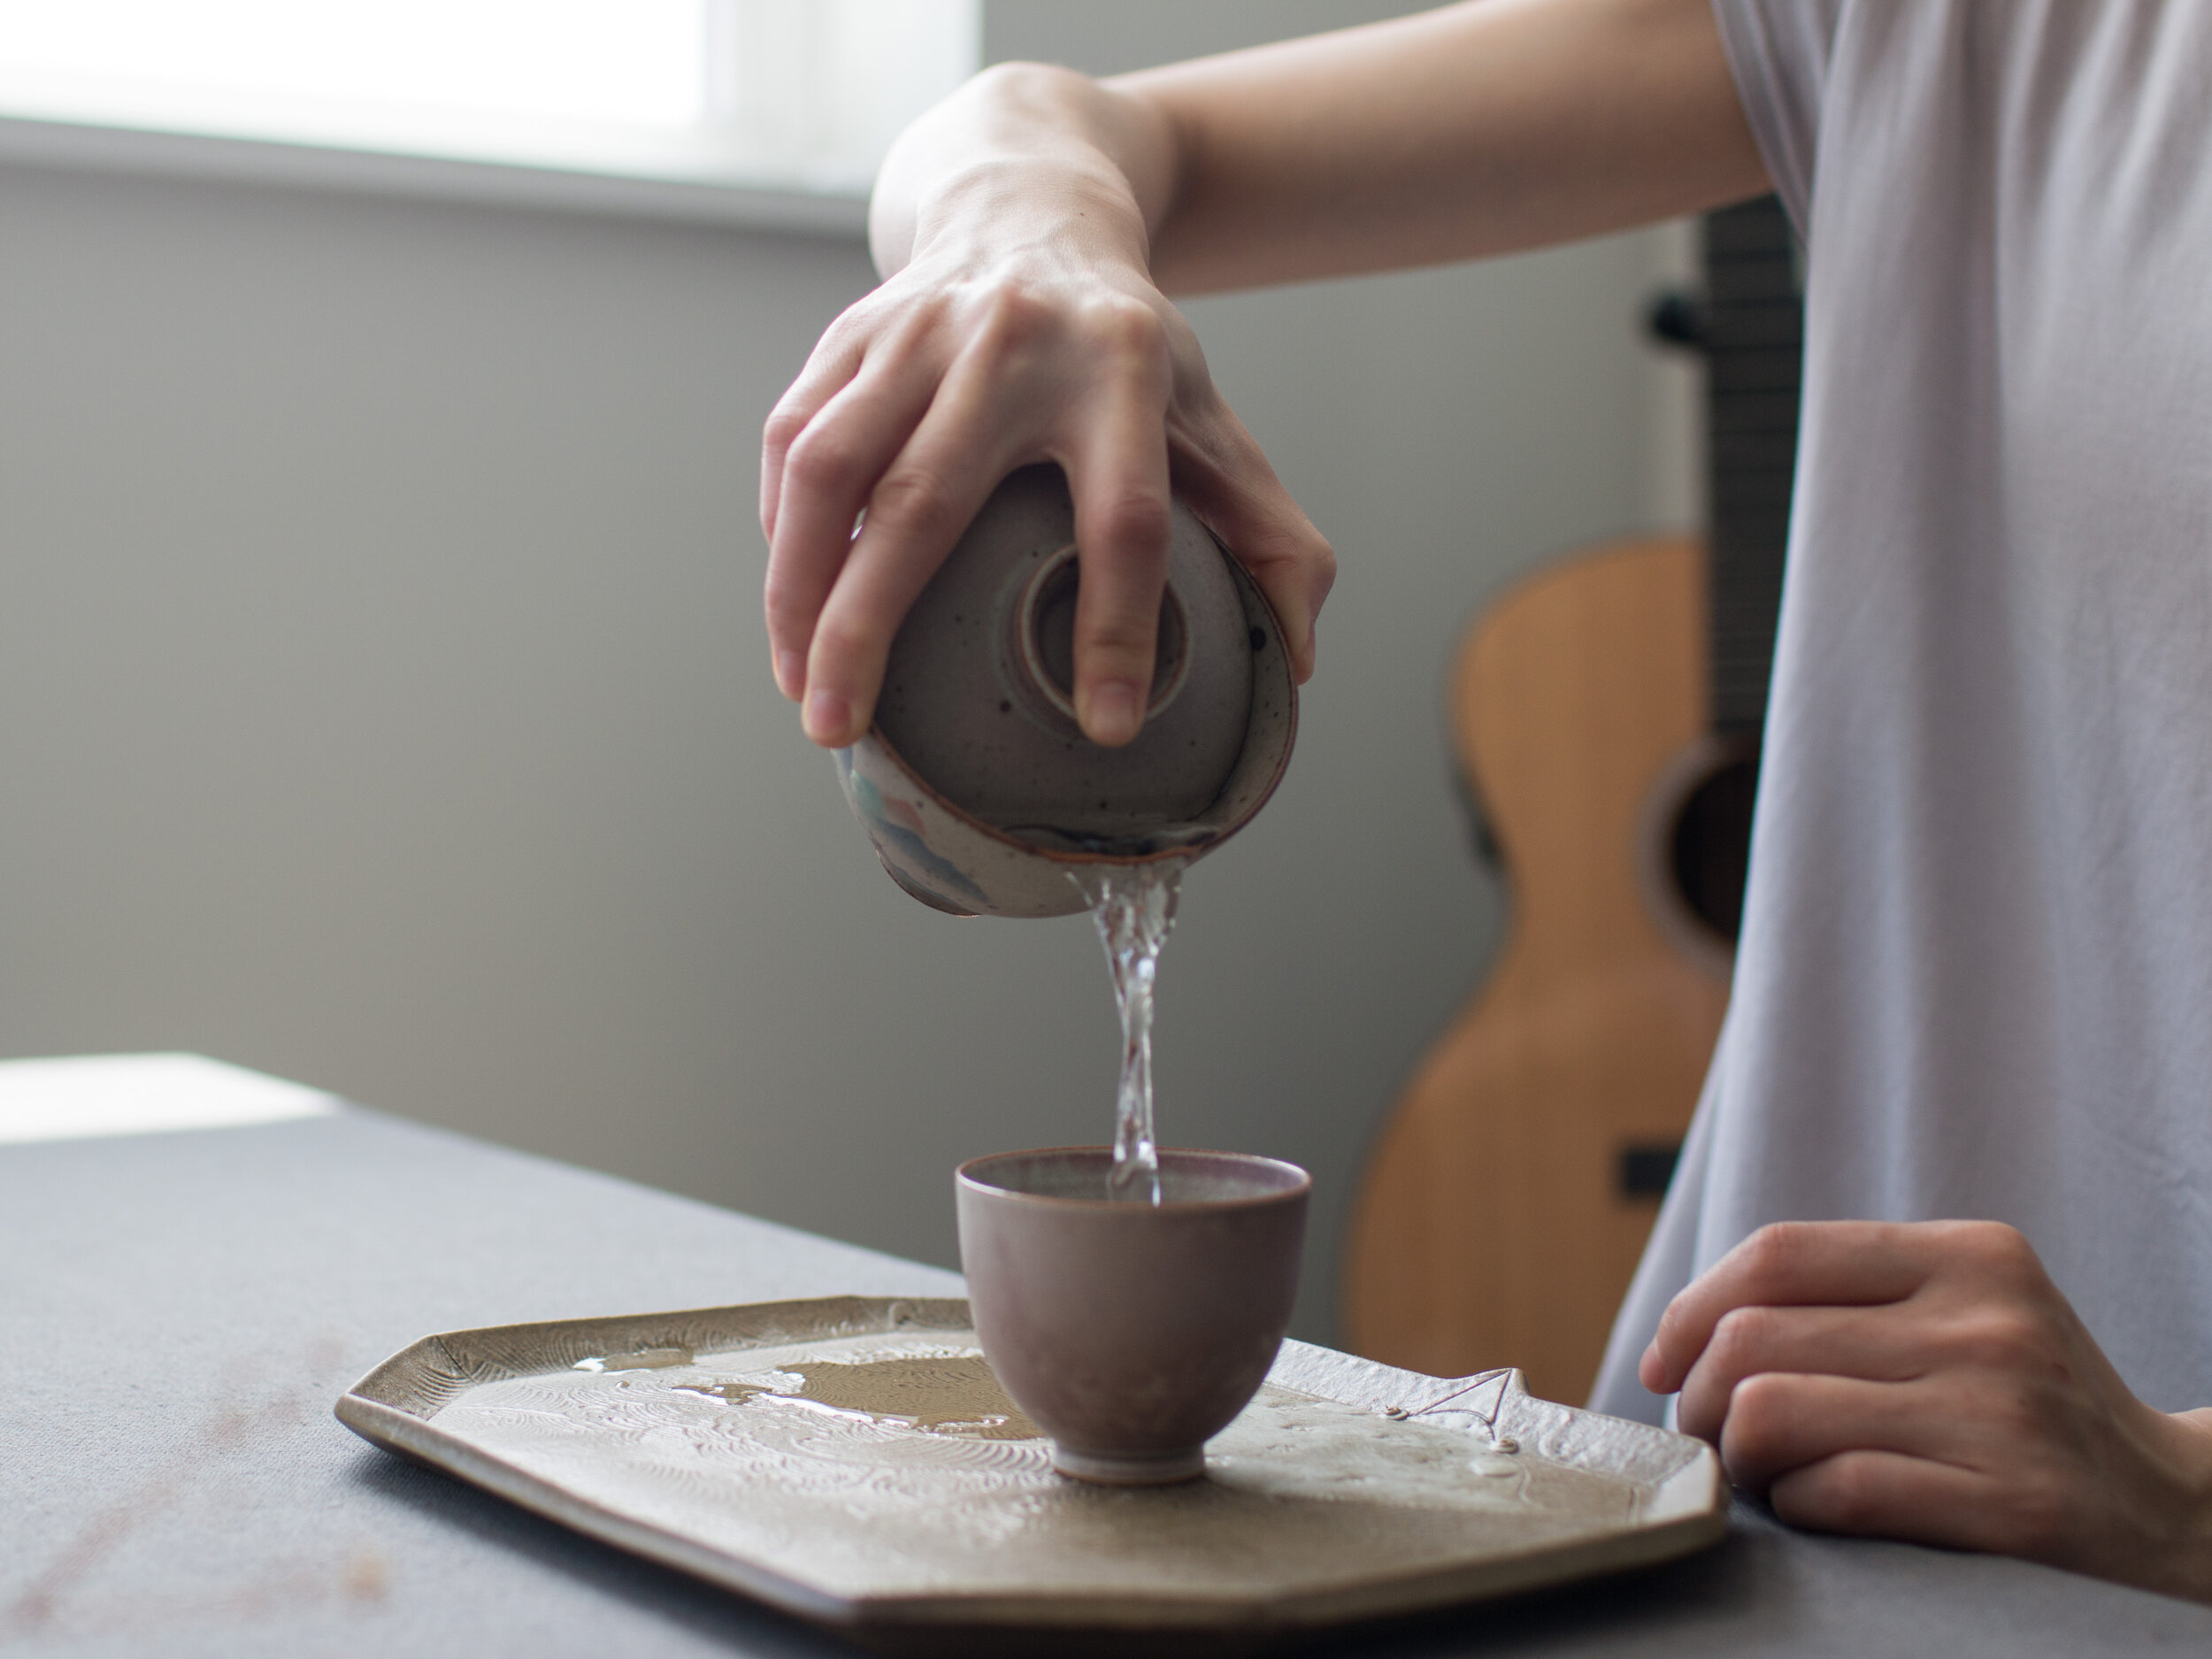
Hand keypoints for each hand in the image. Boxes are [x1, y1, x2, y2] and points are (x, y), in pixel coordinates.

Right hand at [760, 146, 1333, 749]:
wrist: (1035, 206)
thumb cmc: (1130, 348)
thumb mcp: (1214, 425)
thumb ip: (1271, 537)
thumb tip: (1295, 657)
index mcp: (1126, 368)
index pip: (1126, 517)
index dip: (1121, 628)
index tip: (1107, 727)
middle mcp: (1014, 342)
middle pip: (929, 500)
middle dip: (870, 628)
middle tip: (843, 732)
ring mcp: (918, 329)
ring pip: (832, 469)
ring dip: (798, 590)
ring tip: (802, 693)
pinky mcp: (849, 329)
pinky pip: (793, 439)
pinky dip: (783, 532)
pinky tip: (792, 608)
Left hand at [1639, 1220, 2211, 1599]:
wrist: (2177, 1511)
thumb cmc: (2027, 1410)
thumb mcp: (1965, 1317)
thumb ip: (1849, 1301)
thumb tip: (1682, 1335)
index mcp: (1968, 1256)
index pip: (1777, 1253)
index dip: (1692, 1309)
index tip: (1666, 1365)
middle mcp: (1987, 1322)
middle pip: (1756, 1337)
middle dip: (1699, 1397)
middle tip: (1707, 1435)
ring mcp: (2002, 1412)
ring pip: (1773, 1411)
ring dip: (1737, 1456)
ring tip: (1759, 1473)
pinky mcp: (2013, 1505)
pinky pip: (1836, 1491)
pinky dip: (1796, 1506)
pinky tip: (1815, 1510)